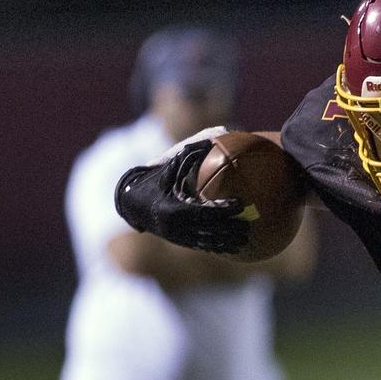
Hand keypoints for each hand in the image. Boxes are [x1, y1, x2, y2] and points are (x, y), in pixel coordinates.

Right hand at [115, 141, 250, 253]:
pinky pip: (201, 246)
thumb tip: (221, 130)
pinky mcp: (179, 242)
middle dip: (230, 230)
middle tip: (248, 227)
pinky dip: (217, 247)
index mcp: (174, 208)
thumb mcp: (170, 162)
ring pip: (207, 243)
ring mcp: (178, 237)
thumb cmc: (154, 178)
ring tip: (245, 241)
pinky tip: (231, 248)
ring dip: (227, 243)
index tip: (240, 204)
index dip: (224, 209)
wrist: (132, 202)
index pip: (204, 211)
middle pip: (210, 231)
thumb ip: (193, 148)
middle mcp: (176, 226)